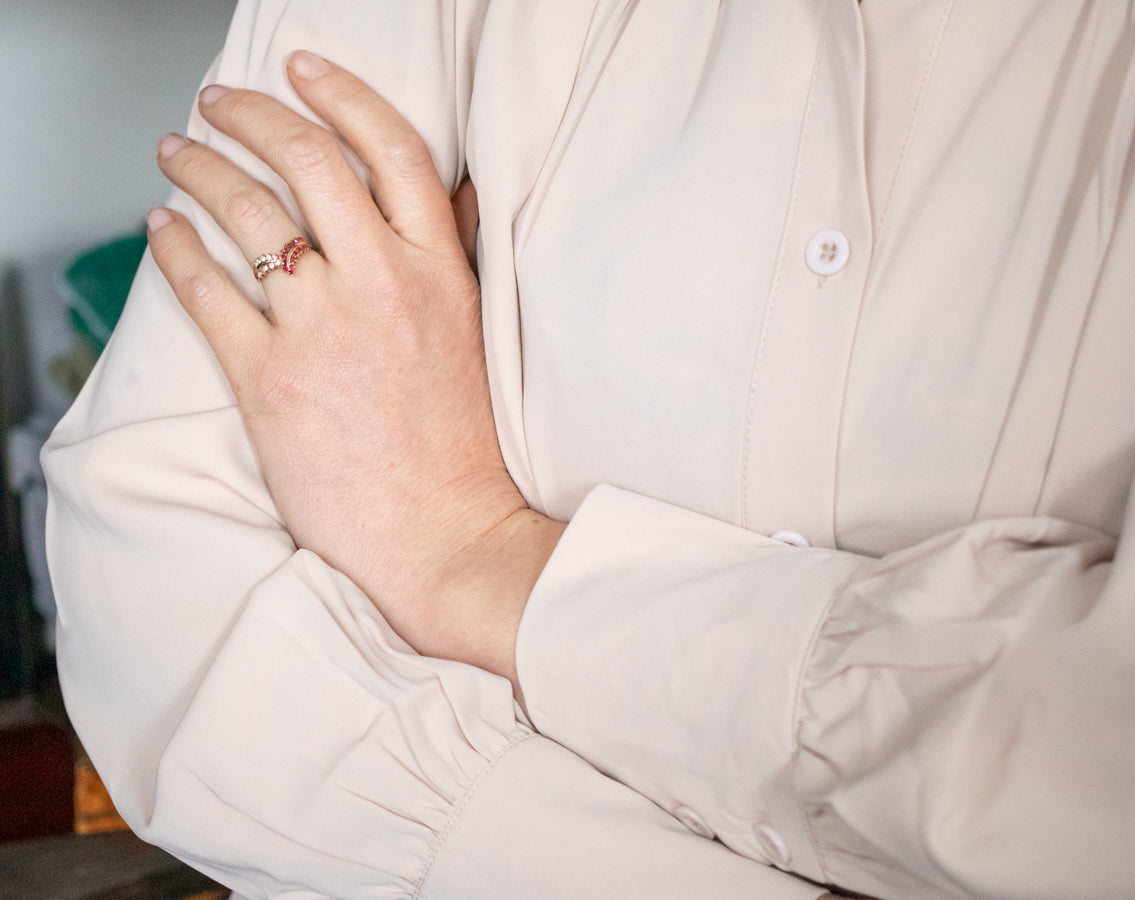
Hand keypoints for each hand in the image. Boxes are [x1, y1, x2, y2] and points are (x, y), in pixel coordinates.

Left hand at [146, 51, 561, 695]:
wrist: (442, 531)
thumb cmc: (459, 445)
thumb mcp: (475, 335)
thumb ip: (456, 256)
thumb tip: (453, 194)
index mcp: (440, 271)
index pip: (392, 150)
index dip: (342, 96)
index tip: (304, 68)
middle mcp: (382, 285)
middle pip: (307, 161)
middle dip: (250, 114)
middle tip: (219, 102)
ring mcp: (323, 330)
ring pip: (247, 213)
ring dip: (199, 167)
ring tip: (175, 153)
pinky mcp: (270, 379)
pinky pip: (208, 290)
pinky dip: (175, 249)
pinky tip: (161, 229)